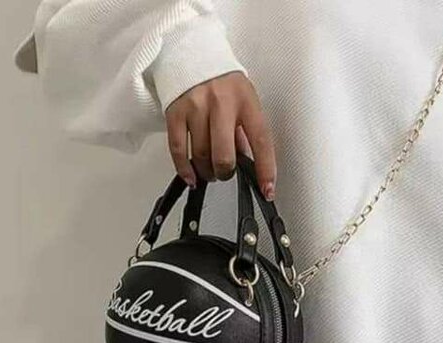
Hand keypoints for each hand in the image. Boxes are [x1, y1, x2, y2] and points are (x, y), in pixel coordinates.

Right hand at [164, 71, 276, 200]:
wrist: (190, 53)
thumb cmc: (222, 82)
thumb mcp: (244, 99)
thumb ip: (246, 130)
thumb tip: (248, 162)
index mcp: (245, 100)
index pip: (261, 140)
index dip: (265, 169)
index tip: (267, 190)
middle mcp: (221, 102)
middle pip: (224, 154)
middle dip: (225, 172)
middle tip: (225, 173)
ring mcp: (196, 107)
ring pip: (201, 155)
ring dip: (207, 172)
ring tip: (210, 171)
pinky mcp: (175, 112)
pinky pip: (179, 150)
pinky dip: (185, 170)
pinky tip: (192, 177)